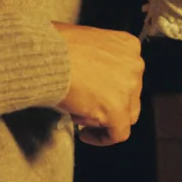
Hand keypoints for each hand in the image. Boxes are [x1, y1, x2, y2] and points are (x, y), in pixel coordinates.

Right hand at [54, 23, 143, 144]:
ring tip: (82, 117)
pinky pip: (118, 133)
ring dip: (105, 119)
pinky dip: (102, 138)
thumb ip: (97, 60)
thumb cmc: (56, 47)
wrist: (47, 57)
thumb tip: (91, 78)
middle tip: (89, 107)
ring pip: (126, 114)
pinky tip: (86, 135)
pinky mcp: (118, 109)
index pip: (127, 74)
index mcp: (128, 46)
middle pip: (130, 94)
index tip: (99, 93)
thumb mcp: (86, 43)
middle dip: (110, 103)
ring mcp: (129, 88)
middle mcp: (134, 66)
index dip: (112, 87)